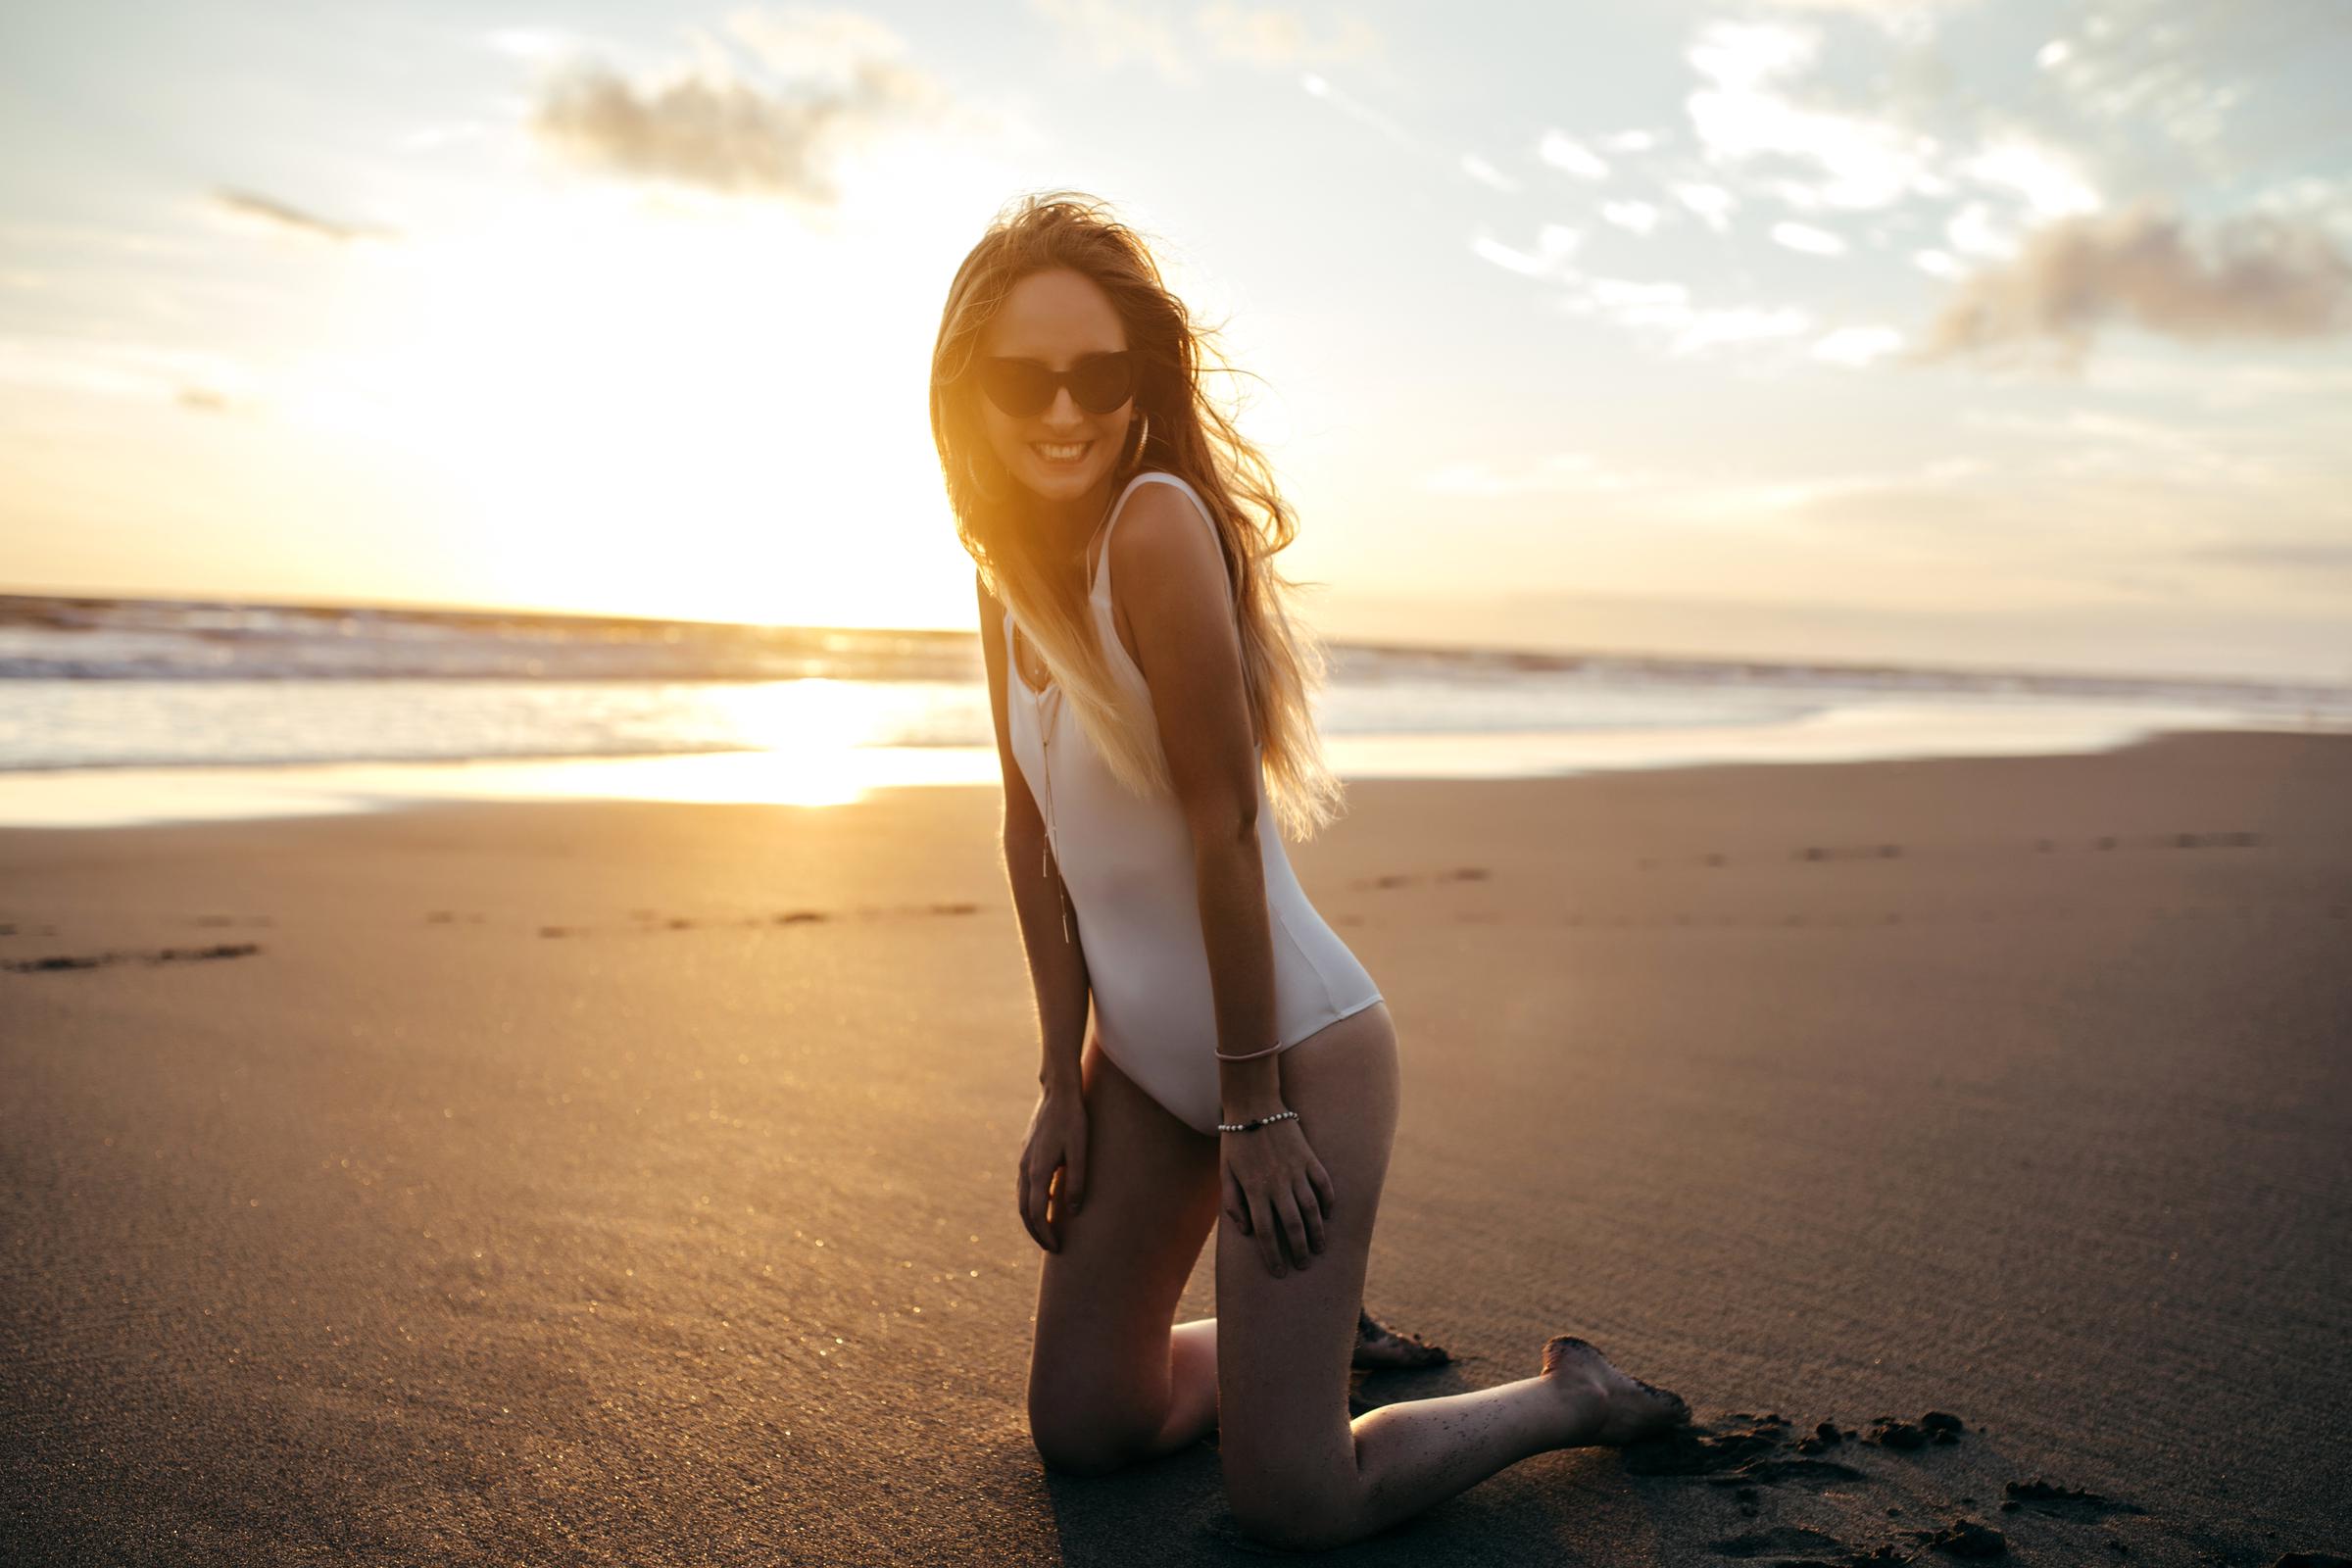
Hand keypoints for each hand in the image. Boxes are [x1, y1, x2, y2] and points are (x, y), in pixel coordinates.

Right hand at [1018, 1086, 1088, 1253]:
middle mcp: (1025, 1169)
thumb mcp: (1080, 1151)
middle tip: (1052, 1247)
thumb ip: (1076, 1181)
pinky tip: (1042, 1204)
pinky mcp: (1026, 1154)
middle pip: (1024, 1211)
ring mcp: (1023, 1161)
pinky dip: (1029, 1203)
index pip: (1035, 1214)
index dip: (1045, 1234)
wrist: (1058, 1092)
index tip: (1057, 1247)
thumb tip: (1073, 1212)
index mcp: (1037, 1171)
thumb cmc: (1073, 1120)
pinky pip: (1023, 1187)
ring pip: (1021, 1199)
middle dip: (1036, 1232)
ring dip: (1031, 1219)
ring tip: (1047, 1232)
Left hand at [1220, 1113, 1334, 1276]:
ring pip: (1311, 1210)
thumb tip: (1246, 1231)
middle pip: (1292, 1227)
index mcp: (1254, 1190)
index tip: (1280, 1271)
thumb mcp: (1225, 1173)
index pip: (1265, 1234)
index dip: (1273, 1256)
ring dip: (1317, 1233)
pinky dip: (1328, 1202)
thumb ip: (1232, 1203)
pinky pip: (1323, 1185)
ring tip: (1319, 1249)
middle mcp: (1277, 1184)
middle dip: (1299, 1251)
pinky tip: (1328, 1216)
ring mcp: (1296, 1171)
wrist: (1254, 1105)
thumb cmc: (1236, 1142)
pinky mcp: (1309, 1158)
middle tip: (1303, 1265)